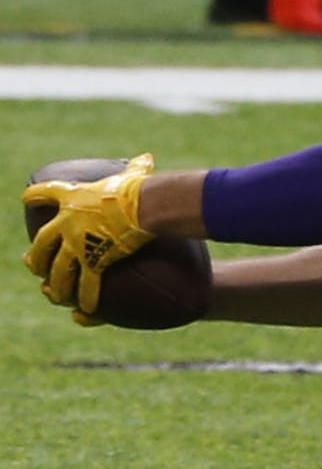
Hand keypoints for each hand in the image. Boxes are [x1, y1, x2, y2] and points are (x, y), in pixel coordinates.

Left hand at [22, 153, 157, 313]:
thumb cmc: (139, 188)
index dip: (34, 196)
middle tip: (32, 265)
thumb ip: (137, 169)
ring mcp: (77, 245)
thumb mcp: (134, 175)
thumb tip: (148, 158)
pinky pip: (87, 285)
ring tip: (56, 296)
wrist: (143, 206)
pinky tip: (84, 310)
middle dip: (36, 256)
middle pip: (42, 242)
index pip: (45, 194)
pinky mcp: (93, 262)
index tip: (25, 198)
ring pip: (58, 271)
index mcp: (73, 199)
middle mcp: (67, 224)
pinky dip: (87, 299)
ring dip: (56, 285)